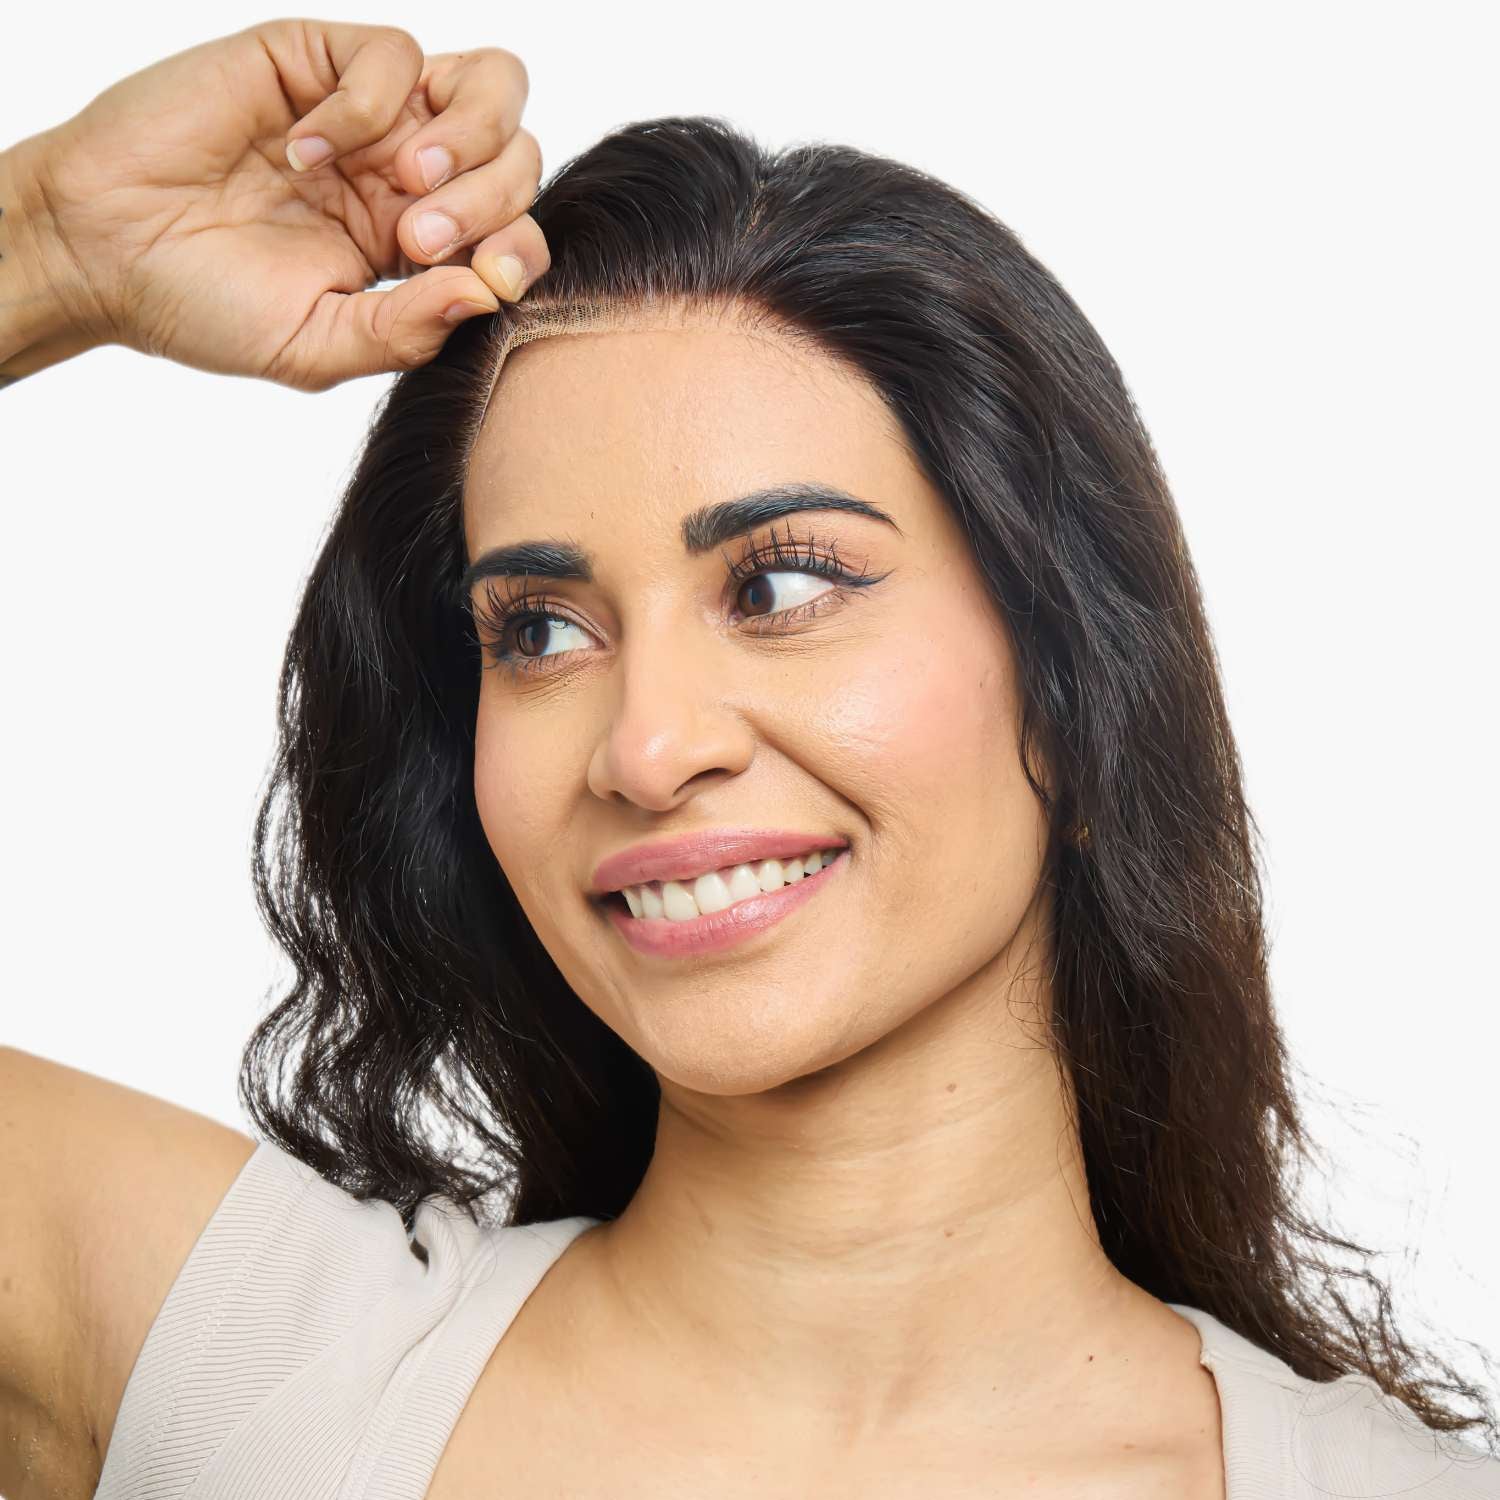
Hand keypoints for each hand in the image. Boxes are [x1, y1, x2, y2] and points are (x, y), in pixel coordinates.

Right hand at [17, 19, 544, 389]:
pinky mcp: (316, 61)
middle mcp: (405, 177)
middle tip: (416, 239)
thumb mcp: (317, 345)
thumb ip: (406, 329)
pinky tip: (305, 152)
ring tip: (403, 184)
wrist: (102, 248)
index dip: (522, 250)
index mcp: (417, 247)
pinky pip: (395, 56)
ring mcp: (370, 116)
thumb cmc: (205, 304)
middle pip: (517, 155)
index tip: (487, 278)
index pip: (516, 231)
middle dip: (492, 199)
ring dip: (467, 138)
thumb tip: (490, 295)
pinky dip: (367, 104)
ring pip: (487, 88)